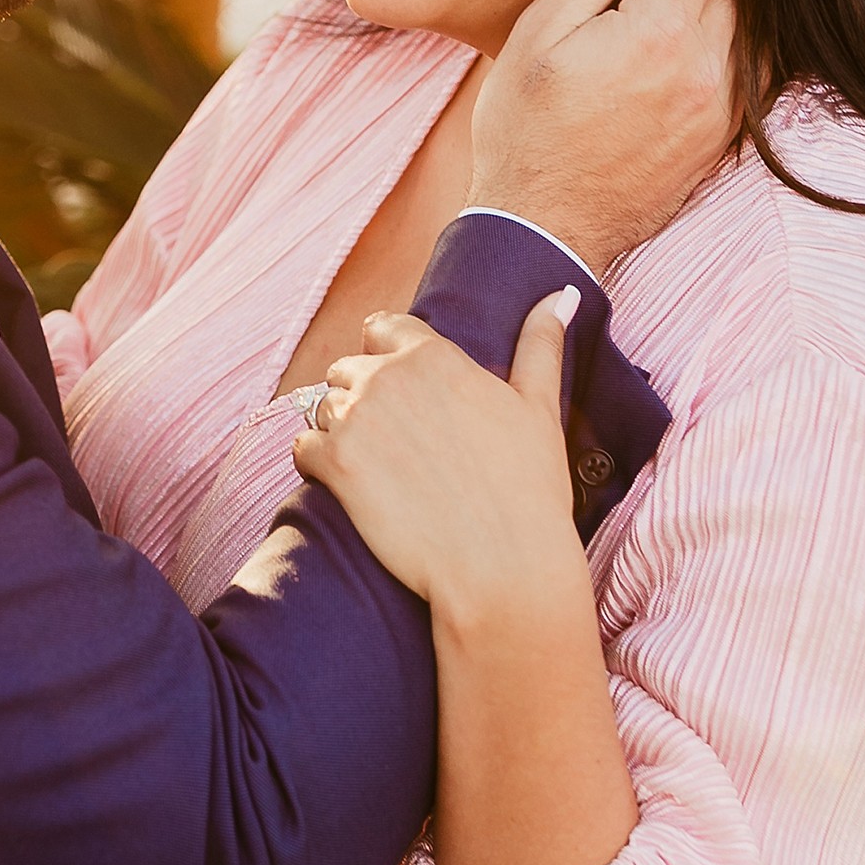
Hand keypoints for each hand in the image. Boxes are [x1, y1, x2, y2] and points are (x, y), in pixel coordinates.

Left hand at [292, 291, 584, 632]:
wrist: (503, 569)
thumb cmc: (529, 492)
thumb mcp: (542, 408)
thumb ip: (541, 344)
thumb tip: (563, 295)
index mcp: (434, 356)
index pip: (383, 328)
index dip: (388, 357)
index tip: (404, 394)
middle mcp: (388, 376)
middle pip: (347, 367)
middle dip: (362, 397)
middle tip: (397, 444)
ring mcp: (356, 418)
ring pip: (322, 407)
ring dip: (341, 432)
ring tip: (380, 471)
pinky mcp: (334, 464)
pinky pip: (302, 448)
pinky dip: (318, 465)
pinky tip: (353, 489)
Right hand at [468, 0, 739, 273]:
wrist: (543, 229)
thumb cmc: (524, 128)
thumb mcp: (541, 33)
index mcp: (658, 31)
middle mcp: (708, 67)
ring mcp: (724, 105)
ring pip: (762, 19)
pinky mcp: (726, 135)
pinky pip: (760, 64)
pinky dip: (751, 29)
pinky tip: (725, 14)